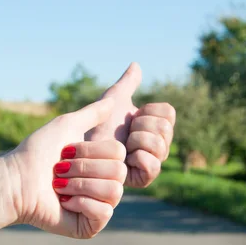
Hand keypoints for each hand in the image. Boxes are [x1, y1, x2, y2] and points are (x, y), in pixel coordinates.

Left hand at [0, 98, 126, 238]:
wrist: (15, 181)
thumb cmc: (36, 153)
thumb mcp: (66, 125)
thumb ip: (92, 113)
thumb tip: (112, 100)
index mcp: (101, 163)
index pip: (120, 152)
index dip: (92, 150)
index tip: (66, 152)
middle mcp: (103, 184)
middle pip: (119, 171)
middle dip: (84, 168)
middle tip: (59, 171)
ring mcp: (98, 207)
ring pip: (114, 192)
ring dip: (81, 184)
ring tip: (58, 186)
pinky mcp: (90, 226)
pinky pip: (104, 212)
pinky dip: (81, 203)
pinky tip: (64, 202)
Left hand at [86, 62, 175, 187]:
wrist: (77, 152)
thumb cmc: (92, 128)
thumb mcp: (111, 100)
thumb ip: (126, 84)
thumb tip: (136, 65)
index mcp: (153, 127)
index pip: (168, 113)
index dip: (148, 111)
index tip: (131, 117)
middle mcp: (157, 145)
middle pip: (165, 129)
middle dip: (140, 127)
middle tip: (124, 134)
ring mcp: (151, 163)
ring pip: (160, 146)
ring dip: (136, 141)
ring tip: (121, 148)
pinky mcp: (142, 180)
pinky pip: (153, 167)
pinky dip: (137, 158)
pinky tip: (124, 159)